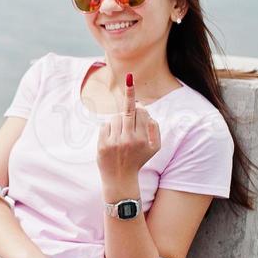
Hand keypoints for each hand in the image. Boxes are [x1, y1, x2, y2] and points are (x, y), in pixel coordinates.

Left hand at [97, 73, 159, 193]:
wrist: (120, 179)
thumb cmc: (138, 160)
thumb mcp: (154, 148)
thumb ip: (155, 129)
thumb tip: (145, 109)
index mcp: (144, 139)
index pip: (141, 113)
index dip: (139, 105)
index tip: (131, 80)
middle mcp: (130, 140)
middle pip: (128, 111)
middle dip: (129, 97)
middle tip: (130, 78)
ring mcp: (115, 142)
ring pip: (115, 118)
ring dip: (118, 121)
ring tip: (120, 134)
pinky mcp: (102, 145)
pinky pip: (105, 125)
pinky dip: (108, 128)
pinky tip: (112, 139)